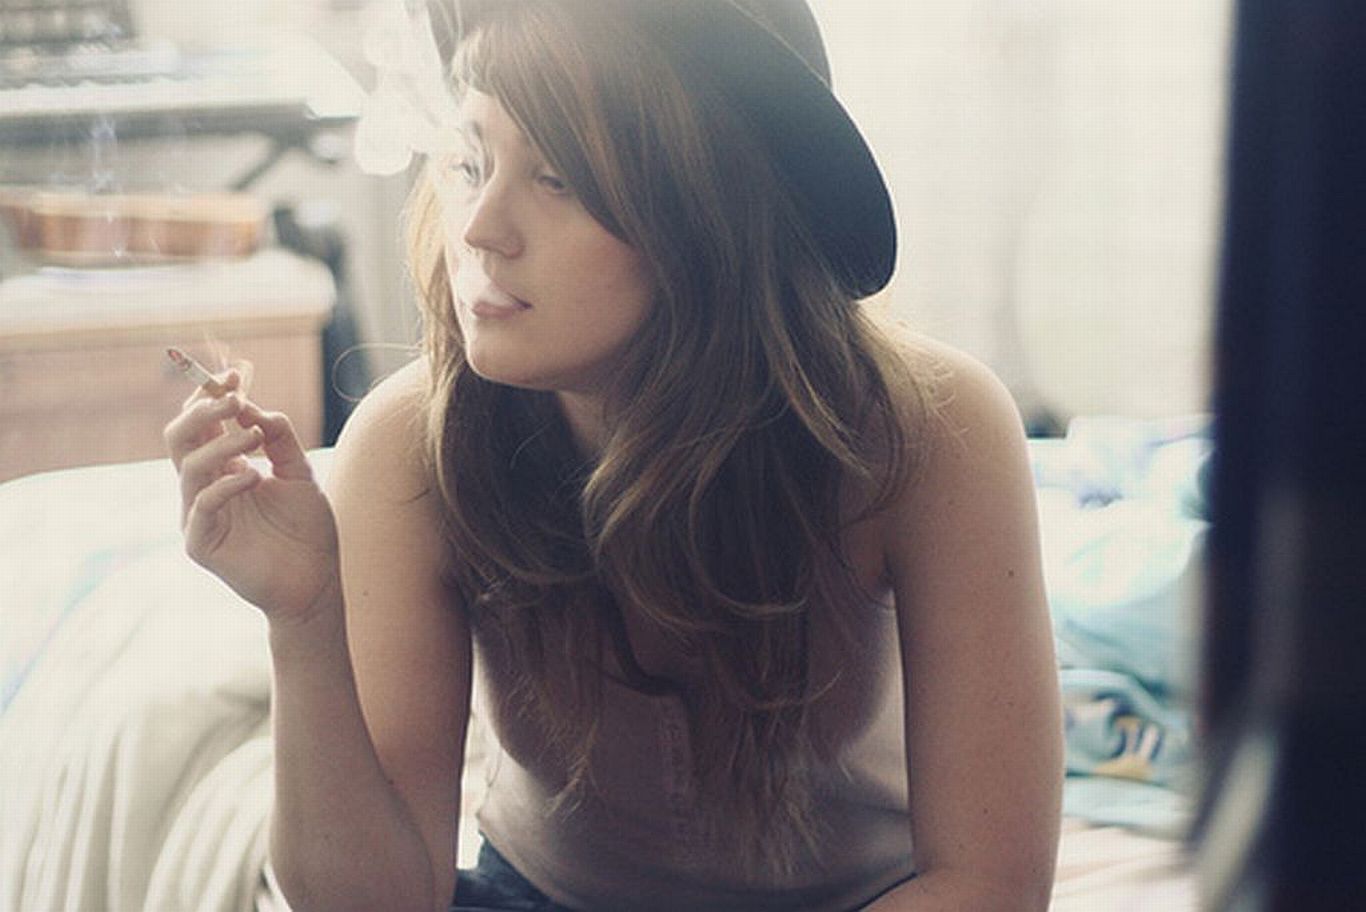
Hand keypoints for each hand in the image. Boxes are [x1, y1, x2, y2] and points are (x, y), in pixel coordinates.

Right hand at [163, 368, 338, 622]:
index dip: (213, 395)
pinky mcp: (201, 544)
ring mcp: (198, 515)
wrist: (317, 580)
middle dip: (203, 409)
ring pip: (188, 466)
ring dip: (221, 443)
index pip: (202, 422)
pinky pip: (202, 506)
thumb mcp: (298, 471)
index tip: (236, 374)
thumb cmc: (306, 528)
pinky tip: (255, 476)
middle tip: (235, 397)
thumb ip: (279, 437)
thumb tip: (252, 404)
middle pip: (180, 436)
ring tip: (255, 437)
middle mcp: (205, 487)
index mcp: (223, 467)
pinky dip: (226, 485)